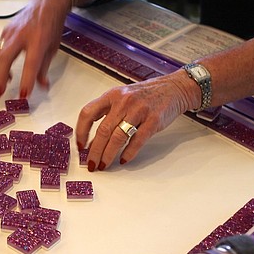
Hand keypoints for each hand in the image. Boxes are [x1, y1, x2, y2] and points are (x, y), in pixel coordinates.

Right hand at [0, 0, 72, 98]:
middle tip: (0, 92)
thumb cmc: (51, 24)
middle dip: (0, 77)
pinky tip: (3, 70)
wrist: (47, 2)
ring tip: (2, 84)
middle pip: (5, 58)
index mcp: (38, 40)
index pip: (31, 64)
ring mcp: (11, 32)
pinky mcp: (5, 31)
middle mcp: (21, 35)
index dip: (26, 81)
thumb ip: (44, 68)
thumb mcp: (52, 47)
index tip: (24, 95)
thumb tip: (42, 86)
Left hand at [76, 70, 193, 169]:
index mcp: (112, 95)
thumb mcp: (122, 98)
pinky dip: (128, 153)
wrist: (173, 88)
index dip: (81, 131)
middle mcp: (123, 101)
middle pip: (103, 130)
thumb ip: (108, 116)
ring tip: (104, 164)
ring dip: (108, 155)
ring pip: (117, 137)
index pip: (88, 113)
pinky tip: (123, 159)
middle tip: (91, 163)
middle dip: (94, 151)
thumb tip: (93, 142)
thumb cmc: (145, 95)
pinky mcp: (154, 120)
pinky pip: (137, 141)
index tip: (80, 146)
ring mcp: (139, 110)